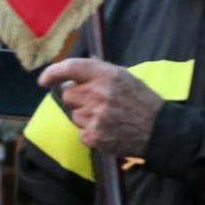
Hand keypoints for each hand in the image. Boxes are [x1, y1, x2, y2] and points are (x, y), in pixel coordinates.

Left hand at [36, 57, 160, 160]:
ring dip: (85, 117)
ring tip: (108, 119)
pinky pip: (81, 133)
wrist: (161, 130)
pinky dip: (91, 134)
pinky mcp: (94, 136)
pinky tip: (109, 131)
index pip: (70, 68)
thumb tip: (75, 68)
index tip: (44, 81)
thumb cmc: (143, 102)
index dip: (53, 73)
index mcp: (106, 75)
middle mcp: (98, 93)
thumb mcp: (125, 77)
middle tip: (97, 104)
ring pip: (74, 115)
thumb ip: (99, 71)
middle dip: (77, 99)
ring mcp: (95, 116)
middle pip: (68, 95)